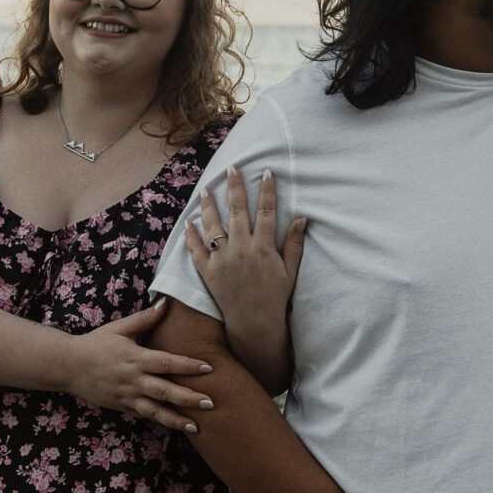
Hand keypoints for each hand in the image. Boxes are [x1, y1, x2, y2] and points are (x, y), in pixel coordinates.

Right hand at [61, 302, 213, 434]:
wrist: (69, 366)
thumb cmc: (97, 343)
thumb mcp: (119, 328)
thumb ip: (145, 319)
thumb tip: (166, 303)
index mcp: (135, 358)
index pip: (166, 362)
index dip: (187, 365)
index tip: (208, 368)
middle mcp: (133, 380)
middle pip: (164, 391)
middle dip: (188, 398)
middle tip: (211, 403)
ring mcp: (127, 396)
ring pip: (155, 411)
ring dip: (176, 419)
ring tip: (197, 426)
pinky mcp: (123, 407)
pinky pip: (145, 416)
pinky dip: (161, 421)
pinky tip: (178, 426)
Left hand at [185, 168, 306, 327]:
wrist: (254, 324)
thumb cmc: (275, 297)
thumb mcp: (290, 271)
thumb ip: (294, 244)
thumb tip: (302, 218)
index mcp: (263, 248)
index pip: (267, 212)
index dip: (267, 191)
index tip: (266, 172)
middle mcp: (241, 250)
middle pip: (238, 211)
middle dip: (236, 187)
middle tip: (232, 168)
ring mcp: (222, 260)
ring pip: (214, 226)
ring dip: (209, 205)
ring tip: (206, 188)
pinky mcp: (208, 272)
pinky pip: (196, 250)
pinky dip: (191, 235)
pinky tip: (189, 221)